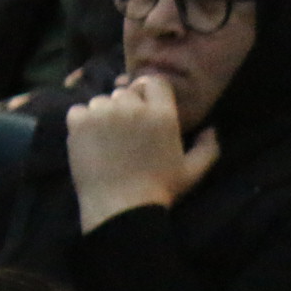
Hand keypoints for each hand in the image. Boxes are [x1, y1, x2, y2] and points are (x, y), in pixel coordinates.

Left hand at [66, 75, 220, 230]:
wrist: (121, 209)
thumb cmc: (160, 191)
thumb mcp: (193, 173)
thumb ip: (208, 148)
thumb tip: (212, 129)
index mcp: (162, 114)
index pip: (154, 81)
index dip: (149, 92)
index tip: (146, 109)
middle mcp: (132, 107)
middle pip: (126, 92)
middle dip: (126, 107)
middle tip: (126, 132)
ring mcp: (103, 113)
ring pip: (102, 101)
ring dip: (104, 114)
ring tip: (107, 139)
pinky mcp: (79, 122)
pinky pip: (79, 111)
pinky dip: (83, 122)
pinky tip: (91, 141)